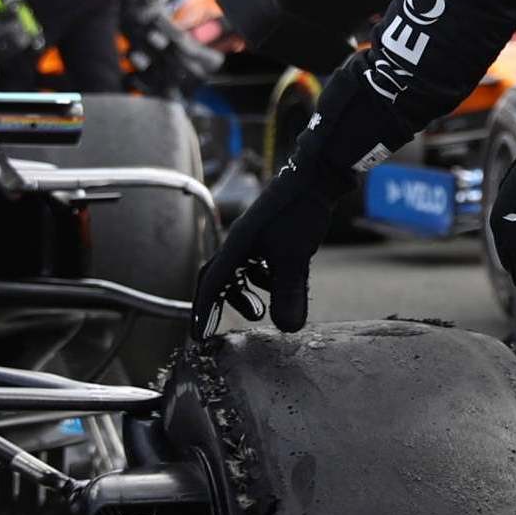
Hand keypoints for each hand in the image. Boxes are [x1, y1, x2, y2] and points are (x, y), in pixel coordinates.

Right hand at [191, 160, 336, 335]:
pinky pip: (257, 262)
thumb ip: (289, 294)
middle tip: (223, 326)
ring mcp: (255, 236)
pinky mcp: (271, 234)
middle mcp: (241, 241)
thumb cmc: (300, 214)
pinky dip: (264, 278)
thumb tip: (286, 329)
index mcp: (237, 246)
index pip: (212, 284)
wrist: (317, 177)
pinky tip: (282, 283)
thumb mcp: (295, 258)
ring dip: (246, 292)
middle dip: (219, 303)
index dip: (203, 312)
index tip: (198, 337)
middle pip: (218, 276)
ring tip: (260, 310)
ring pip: (240, 271)